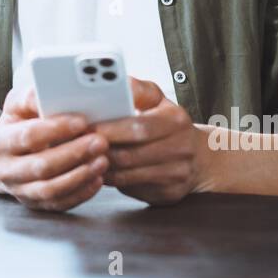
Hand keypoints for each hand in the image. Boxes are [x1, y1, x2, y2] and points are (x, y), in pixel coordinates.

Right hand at [0, 85, 108, 211]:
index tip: (82, 121)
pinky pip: (59, 204)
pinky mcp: (35, 204)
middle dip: (74, 153)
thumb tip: (49, 92)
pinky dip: (81, 193)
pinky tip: (97, 179)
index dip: (56, 129)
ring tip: (102, 160)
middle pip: (42, 166)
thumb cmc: (13, 127)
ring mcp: (20, 192)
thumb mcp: (15, 107)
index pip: (28, 137)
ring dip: (80, 176)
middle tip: (100, 141)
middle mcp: (6, 171)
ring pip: (51, 189)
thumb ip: (30, 98)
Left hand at [93, 77, 204, 205]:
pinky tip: (99, 171)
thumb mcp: (158, 100)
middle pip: (130, 154)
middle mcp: (181, 148)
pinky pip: (132, 188)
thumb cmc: (168, 124)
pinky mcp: (168, 194)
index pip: (138, 126)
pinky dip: (112, 180)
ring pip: (128, 174)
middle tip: (77, 145)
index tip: (86, 126)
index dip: (109, 128)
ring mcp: (177, 174)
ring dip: (102, 167)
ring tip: (83, 157)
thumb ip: (137, 90)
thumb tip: (115, 83)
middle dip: (101, 149)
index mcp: (176, 120)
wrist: (200, 158)